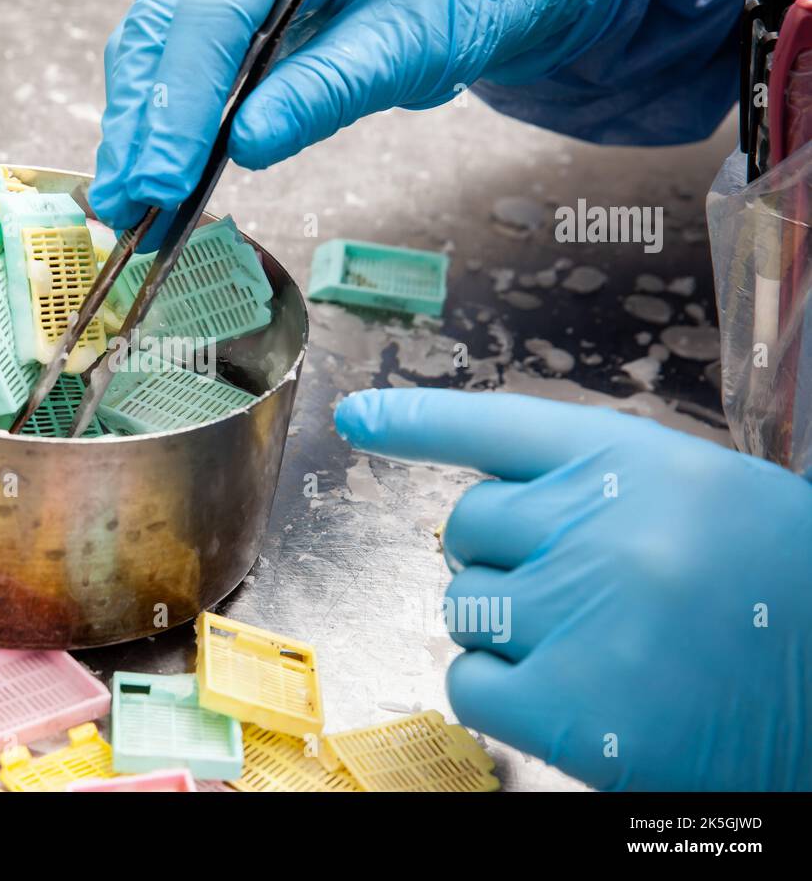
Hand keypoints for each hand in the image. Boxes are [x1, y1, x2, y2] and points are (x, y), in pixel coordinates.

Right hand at [89, 0, 629, 228]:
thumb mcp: (408, 41)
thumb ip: (327, 88)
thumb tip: (246, 147)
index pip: (215, 14)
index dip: (183, 104)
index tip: (168, 181)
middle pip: (162, 28)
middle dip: (141, 125)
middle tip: (128, 205)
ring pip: (152, 46)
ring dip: (135, 128)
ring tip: (125, 203)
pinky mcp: (219, 10)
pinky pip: (171, 61)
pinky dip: (157, 120)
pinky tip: (150, 170)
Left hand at [335, 387, 811, 790]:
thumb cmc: (774, 593)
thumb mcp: (697, 500)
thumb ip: (595, 490)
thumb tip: (488, 510)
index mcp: (635, 461)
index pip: (496, 426)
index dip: (417, 422)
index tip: (356, 419)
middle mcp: (597, 525)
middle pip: (466, 528)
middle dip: (504, 560)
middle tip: (581, 592)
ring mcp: (578, 615)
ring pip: (463, 607)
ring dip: (509, 630)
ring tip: (598, 646)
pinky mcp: (568, 707)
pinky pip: (470, 683)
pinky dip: (504, 693)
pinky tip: (575, 696)